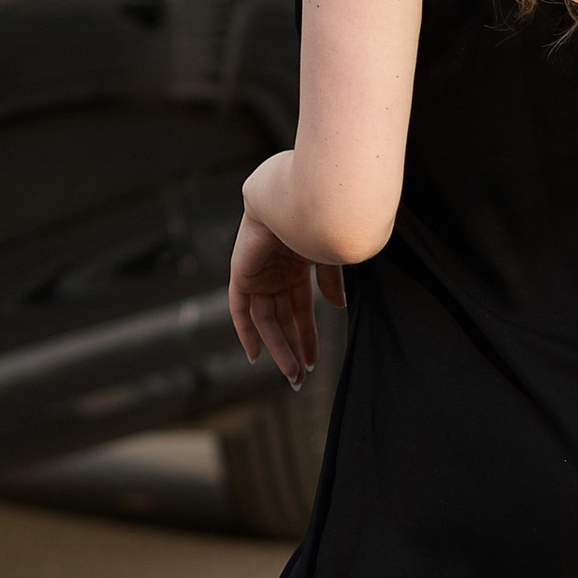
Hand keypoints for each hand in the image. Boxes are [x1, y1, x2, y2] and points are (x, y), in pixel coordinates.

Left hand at [229, 211, 343, 389]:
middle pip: (282, 317)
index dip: (307, 335)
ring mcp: (260, 271)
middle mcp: (278, 269)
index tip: (314, 361)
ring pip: (266, 318)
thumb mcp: (332, 256)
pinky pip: (239, 307)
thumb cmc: (321, 220)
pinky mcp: (242, 272)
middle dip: (292, 347)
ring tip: (292, 373)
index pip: (301, 306)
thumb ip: (331, 281)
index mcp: (300, 262)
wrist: (299, 199)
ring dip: (278, 346)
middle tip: (300, 378)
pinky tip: (256, 355)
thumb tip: (338, 307)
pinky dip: (246, 331)